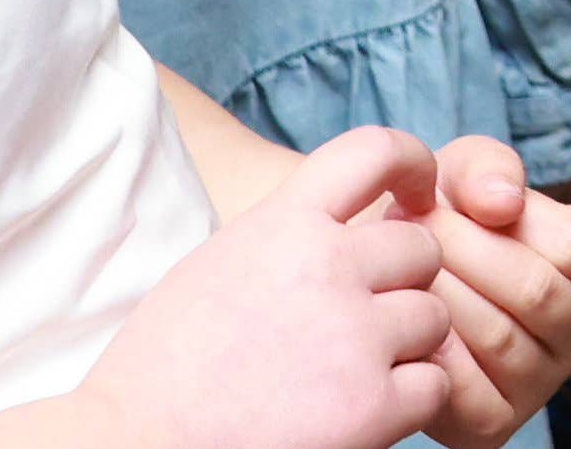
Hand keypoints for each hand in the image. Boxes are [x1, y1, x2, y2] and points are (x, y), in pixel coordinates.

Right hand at [74, 122, 456, 448]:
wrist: (134, 446)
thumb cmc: (162, 370)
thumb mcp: (217, 265)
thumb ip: (284, 240)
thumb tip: (339, 233)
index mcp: (282, 223)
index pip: (374, 151)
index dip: (413, 164)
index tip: (417, 195)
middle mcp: (326, 265)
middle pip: (422, 248)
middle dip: (406, 282)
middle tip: (370, 317)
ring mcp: (353, 335)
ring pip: (436, 316)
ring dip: (410, 344)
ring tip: (358, 371)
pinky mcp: (370, 406)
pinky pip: (435, 385)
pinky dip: (413, 400)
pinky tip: (371, 411)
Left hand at [408, 134, 570, 444]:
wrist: (386, 280)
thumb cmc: (438, 222)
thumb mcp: (464, 176)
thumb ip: (488, 169)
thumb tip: (502, 203)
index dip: (500, 222)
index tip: (441, 206)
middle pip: (537, 292)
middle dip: (460, 256)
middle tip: (408, 238)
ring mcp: (542, 382)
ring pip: (501, 339)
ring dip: (439, 298)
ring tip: (400, 274)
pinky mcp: (495, 423)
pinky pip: (470, 393)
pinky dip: (431, 354)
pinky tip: (405, 325)